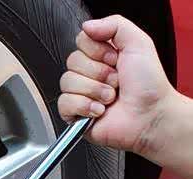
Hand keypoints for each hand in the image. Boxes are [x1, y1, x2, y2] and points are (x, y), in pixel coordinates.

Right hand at [58, 14, 176, 155]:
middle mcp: (90, 74)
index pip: (81, 41)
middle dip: (98, 73)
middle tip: (115, 82)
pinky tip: (99, 110)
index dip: (97, 51)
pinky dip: (84, 106)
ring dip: (94, 90)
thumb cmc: (149, 87)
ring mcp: (80, 94)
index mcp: (101, 55)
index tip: (115, 59)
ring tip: (110, 98)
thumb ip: (114, 25)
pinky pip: (64, 103)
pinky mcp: (74, 114)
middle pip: (72, 61)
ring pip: (67, 82)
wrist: (149, 117)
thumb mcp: (139, 43)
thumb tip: (87, 26)